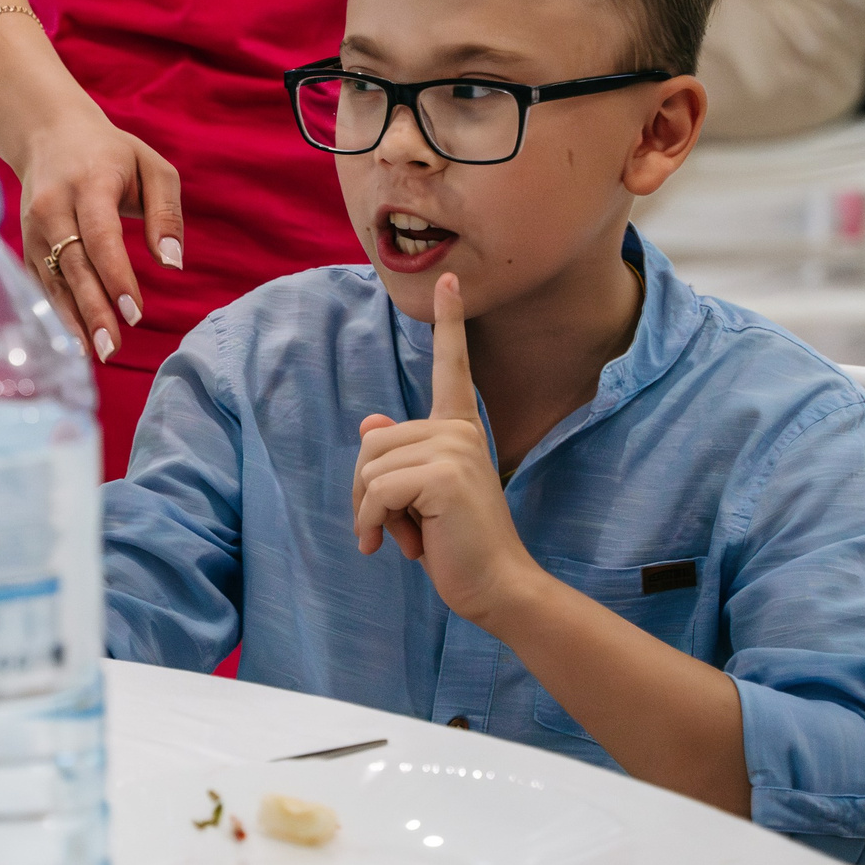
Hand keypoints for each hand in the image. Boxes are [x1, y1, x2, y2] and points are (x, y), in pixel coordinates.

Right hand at [11, 114, 183, 363]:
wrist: (48, 134)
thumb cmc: (111, 154)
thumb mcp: (152, 167)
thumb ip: (167, 213)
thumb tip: (173, 263)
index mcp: (89, 184)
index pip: (101, 237)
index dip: (116, 276)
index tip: (134, 312)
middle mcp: (54, 207)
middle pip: (74, 265)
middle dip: (93, 309)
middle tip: (113, 347)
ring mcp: (34, 228)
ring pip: (54, 279)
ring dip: (74, 319)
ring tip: (96, 353)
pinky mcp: (27, 244)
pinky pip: (42, 283)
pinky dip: (58, 313)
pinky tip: (76, 340)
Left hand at [350, 272, 537, 622]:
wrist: (496, 586)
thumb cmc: (457, 544)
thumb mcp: (420, 497)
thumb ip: (399, 459)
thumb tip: (371, 421)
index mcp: (459, 430)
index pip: (452, 367)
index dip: (449, 322)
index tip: (449, 277)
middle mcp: (458, 431)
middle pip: (372, 441)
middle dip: (370, 493)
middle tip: (404, 526)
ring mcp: (454, 449)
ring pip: (369, 468)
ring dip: (371, 514)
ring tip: (408, 537)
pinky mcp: (443, 474)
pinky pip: (375, 492)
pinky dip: (372, 525)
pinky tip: (396, 548)